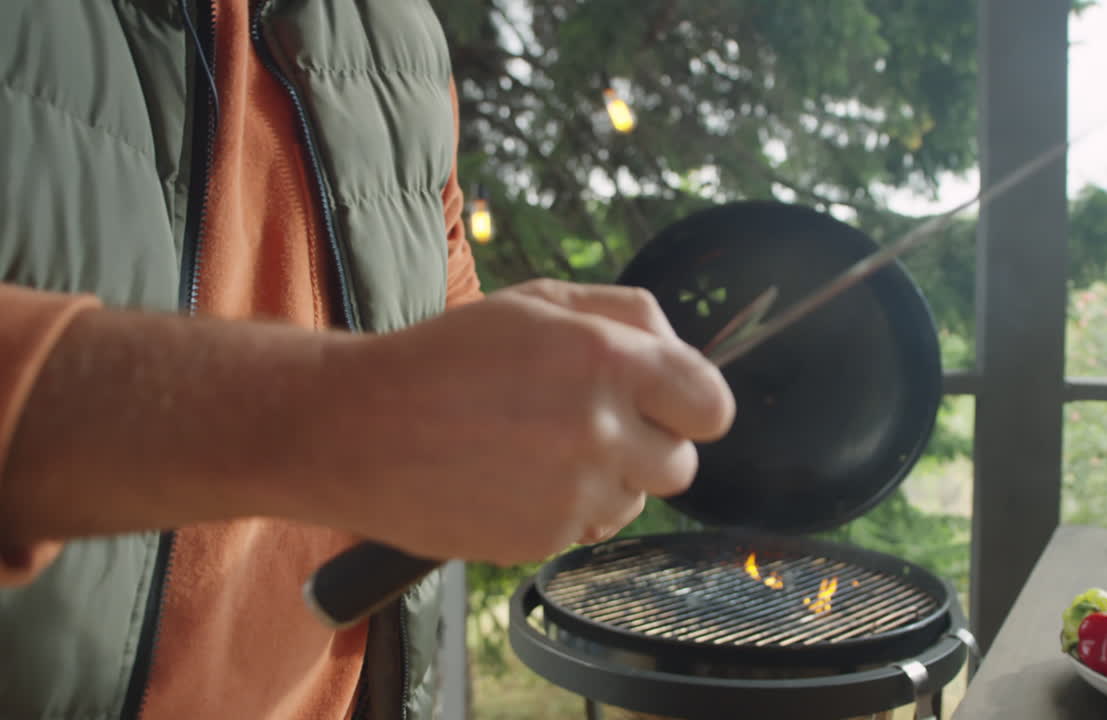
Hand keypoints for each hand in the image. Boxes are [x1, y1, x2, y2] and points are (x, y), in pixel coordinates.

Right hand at [305, 279, 734, 565]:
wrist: (359, 429)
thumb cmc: (448, 357)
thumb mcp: (540, 301)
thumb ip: (630, 316)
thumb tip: (683, 352)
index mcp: (608, 360)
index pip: (713, 408)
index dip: (693, 405)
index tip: (670, 404)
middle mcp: (600, 431)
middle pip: (682, 464)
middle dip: (650, 445)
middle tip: (595, 423)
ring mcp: (572, 493)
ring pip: (636, 500)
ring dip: (608, 479)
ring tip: (541, 447)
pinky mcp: (543, 539)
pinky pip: (587, 527)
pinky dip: (565, 507)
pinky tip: (515, 477)